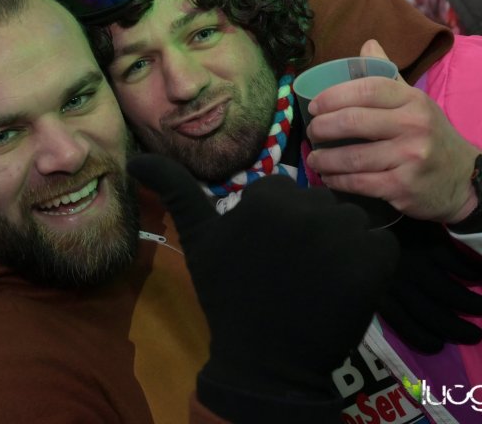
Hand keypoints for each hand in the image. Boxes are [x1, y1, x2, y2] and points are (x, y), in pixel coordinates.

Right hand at [128, 154, 398, 400]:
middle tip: (294, 267)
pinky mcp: (376, 262)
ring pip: (351, 219)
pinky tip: (345, 283)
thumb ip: (175, 190)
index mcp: (267, 196)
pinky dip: (370, 261)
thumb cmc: (229, 295)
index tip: (268, 251)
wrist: (266, 361)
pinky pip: (381, 243)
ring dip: (341, 242)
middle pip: (320, 202)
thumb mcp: (198, 238)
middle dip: (310, 228)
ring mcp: (345, 234)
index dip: (277, 220)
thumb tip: (135, 157)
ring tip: (319, 276)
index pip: (284, 190)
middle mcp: (309, 206)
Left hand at [306, 39, 478, 222]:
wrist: (464, 178)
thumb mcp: (414, 101)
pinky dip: (336, 180)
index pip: (366, 89)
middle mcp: (413, 126)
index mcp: (412, 100)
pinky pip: (358, 183)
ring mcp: (409, 158)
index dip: (332, 96)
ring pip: (351, 157)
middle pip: (352, 122)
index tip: (313, 106)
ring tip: (314, 158)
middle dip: (321, 128)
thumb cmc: (428, 134)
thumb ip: (387, 74)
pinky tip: (328, 177)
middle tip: (311, 133)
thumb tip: (367, 44)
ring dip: (323, 159)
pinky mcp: (403, 187)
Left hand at [379, 216, 481, 352]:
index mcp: (381, 288)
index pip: (405, 324)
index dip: (424, 338)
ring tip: (481, 308)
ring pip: (453, 296)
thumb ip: (381, 286)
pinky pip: (460, 267)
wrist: (366, 200)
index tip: (439, 345)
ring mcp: (418, 263)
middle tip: (475, 335)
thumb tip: (402, 308)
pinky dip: (475, 273)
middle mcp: (401, 281)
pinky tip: (479, 275)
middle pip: (434, 317)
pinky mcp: (432, 244)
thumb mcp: (366, 263)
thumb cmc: (368, 232)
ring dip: (473, 305)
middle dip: (458, 331)